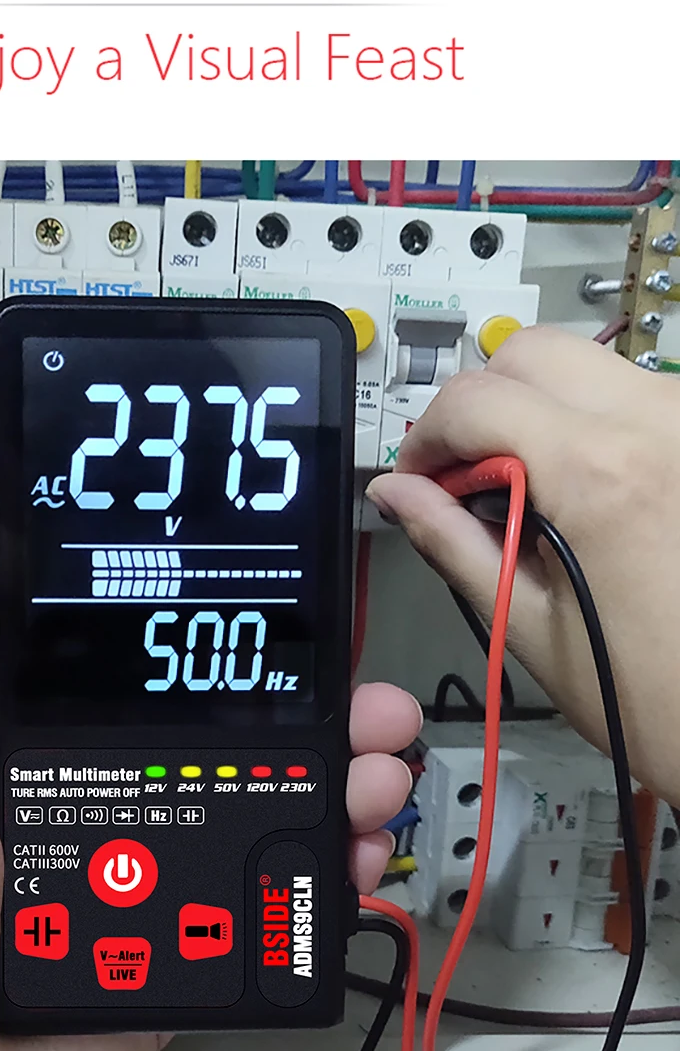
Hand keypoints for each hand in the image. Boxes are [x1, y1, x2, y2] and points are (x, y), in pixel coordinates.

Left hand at [0, 519, 419, 1050]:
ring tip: (376, 775)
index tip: (286, 616)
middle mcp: (114, 806)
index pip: (153, 683)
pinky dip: (322, 884)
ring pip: (265, 819)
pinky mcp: (185, 956)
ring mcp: (155, 881)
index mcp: (51, 755)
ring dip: (336, 789)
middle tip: (367, 702)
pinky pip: (266, 913)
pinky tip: (350, 859)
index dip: (224, 646)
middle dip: (314, 715)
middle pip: (232, 747)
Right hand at [366, 325, 679, 804]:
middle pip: (531, 352)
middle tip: (463, 473)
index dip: (426, 437)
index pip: (474, 399)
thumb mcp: (527, 624)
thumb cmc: (654, 698)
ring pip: (586, 366)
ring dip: (537, 407)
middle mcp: (655, 425)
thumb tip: (396, 493)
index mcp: (598, 471)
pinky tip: (581, 493)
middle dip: (479, 402)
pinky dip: (591, 423)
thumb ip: (450, 541)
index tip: (417, 477)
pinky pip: (635, 397)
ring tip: (526, 490)